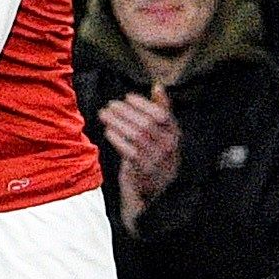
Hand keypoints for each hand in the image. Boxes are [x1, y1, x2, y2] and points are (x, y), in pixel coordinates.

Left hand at [99, 85, 180, 228]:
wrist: (152, 191)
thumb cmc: (154, 156)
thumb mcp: (162, 134)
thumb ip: (162, 110)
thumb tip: (158, 86)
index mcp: (175, 135)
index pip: (162, 115)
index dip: (143, 104)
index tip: (127, 97)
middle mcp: (169, 147)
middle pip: (147, 123)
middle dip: (125, 111)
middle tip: (110, 105)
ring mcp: (156, 159)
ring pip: (136, 135)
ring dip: (117, 122)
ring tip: (104, 114)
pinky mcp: (142, 169)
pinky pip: (128, 149)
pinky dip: (116, 138)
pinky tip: (107, 131)